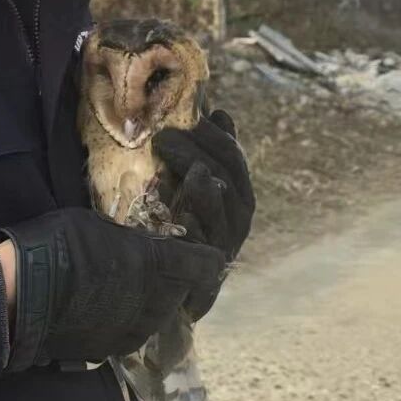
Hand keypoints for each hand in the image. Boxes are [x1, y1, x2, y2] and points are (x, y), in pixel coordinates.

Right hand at [0, 207, 225, 370]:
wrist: (17, 299)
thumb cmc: (57, 246)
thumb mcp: (97, 225)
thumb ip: (130, 239)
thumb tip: (141, 246)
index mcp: (158, 267)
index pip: (208, 267)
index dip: (205, 258)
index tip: (194, 251)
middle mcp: (156, 304)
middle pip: (184, 293)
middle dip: (175, 281)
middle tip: (150, 266)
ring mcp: (135, 332)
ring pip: (159, 315)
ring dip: (150, 301)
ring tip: (123, 285)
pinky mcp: (112, 351)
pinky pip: (132, 331)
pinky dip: (126, 319)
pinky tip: (102, 305)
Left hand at [153, 108, 254, 262]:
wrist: (175, 289)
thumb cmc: (184, 226)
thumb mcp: (195, 185)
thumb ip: (208, 152)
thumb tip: (219, 112)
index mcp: (236, 192)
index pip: (230, 156)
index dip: (211, 134)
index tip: (185, 115)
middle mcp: (236, 217)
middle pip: (225, 179)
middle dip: (197, 154)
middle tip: (164, 136)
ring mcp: (222, 244)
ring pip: (219, 212)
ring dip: (203, 189)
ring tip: (190, 170)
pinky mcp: (206, 272)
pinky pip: (204, 250)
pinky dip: (195, 230)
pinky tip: (182, 215)